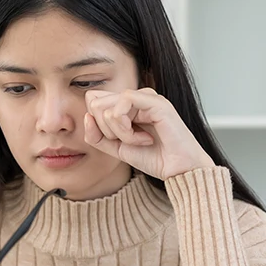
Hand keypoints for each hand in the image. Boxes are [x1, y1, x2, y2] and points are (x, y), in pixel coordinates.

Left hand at [84, 88, 214, 180]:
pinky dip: (125, 129)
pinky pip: (122, 106)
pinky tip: (144, 138)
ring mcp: (146, 96)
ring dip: (118, 132)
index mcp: (128, 104)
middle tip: (128, 142)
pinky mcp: (154, 101)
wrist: (179, 169)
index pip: (94, 101)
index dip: (97, 125)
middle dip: (106, 129)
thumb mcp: (116, 148)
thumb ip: (97, 136)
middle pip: (95, 102)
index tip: (116, 141)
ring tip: (139, 141)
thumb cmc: (155, 158)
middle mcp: (137, 96)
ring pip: (106, 106)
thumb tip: (86, 117)